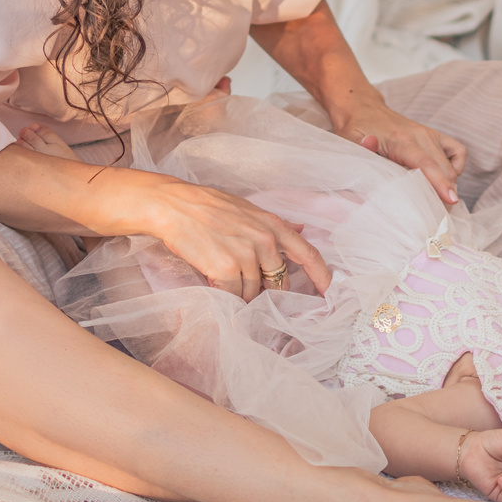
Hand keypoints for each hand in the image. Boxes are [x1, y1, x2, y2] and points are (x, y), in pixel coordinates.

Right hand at [125, 170, 331, 300]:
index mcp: (272, 225)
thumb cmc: (207, 206)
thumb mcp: (248, 209)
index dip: (321, 275)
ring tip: (221, 275)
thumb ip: (274, 224)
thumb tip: (302, 229)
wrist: (173, 206)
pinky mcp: (226, 269)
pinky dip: (225, 294)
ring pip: (253, 292)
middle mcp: (265, 240)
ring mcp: (246, 255)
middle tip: (249, 289)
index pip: (307, 253)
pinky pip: (233, 294)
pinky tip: (213, 281)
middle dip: (267, 292)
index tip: (328, 292)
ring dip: (239, 292)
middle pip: (278, 282)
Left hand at [332, 95, 465, 205]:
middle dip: (445, 195)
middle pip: (444, 169)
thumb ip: (359, 146)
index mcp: (402, 139)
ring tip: (437, 204)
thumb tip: (368, 144)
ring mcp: (431, 135)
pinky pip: (458, 152)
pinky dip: (455, 168)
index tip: (451, 201)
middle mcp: (421, 136)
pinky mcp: (435, 136)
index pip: (426, 163)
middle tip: (437, 219)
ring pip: (452, 166)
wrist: (363, 109)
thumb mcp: (349, 138)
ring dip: (449, 186)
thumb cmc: (356, 128)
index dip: (439, 183)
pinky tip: (440, 177)